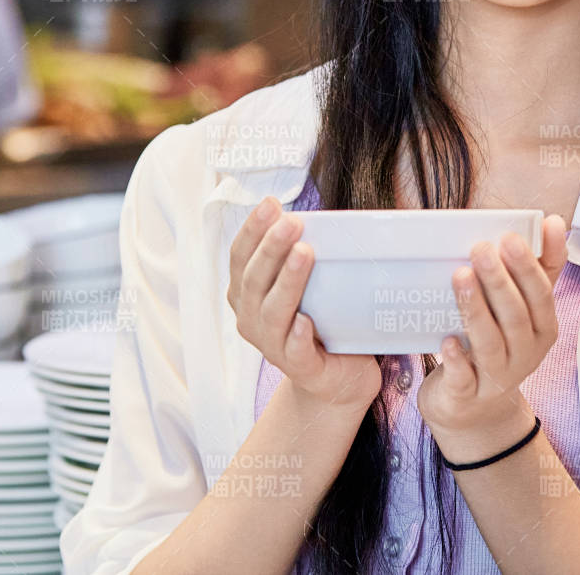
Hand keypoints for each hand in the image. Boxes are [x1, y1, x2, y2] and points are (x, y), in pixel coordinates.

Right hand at [226, 196, 380, 409]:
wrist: (338, 376)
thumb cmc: (322, 320)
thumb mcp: (308, 284)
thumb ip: (303, 254)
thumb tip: (324, 214)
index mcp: (248, 294)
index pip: (241, 256)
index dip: (252, 230)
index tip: (271, 203)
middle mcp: (252, 319)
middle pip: (253, 280)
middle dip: (270, 248)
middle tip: (292, 223)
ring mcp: (273, 346)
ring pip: (272, 313)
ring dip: (287, 281)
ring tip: (305, 254)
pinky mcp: (300, 368)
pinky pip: (294, 351)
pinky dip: (298, 335)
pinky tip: (306, 320)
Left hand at [418, 214, 568, 458]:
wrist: (472, 407)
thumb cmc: (499, 343)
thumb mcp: (524, 308)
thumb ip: (540, 266)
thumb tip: (554, 222)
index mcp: (542, 329)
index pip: (541, 295)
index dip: (527, 267)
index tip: (510, 237)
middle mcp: (525, 354)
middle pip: (516, 317)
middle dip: (499, 282)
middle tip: (480, 249)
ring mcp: (497, 378)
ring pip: (490, 344)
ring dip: (475, 309)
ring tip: (460, 276)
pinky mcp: (467, 395)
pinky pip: (464, 379)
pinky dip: (457, 360)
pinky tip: (447, 340)